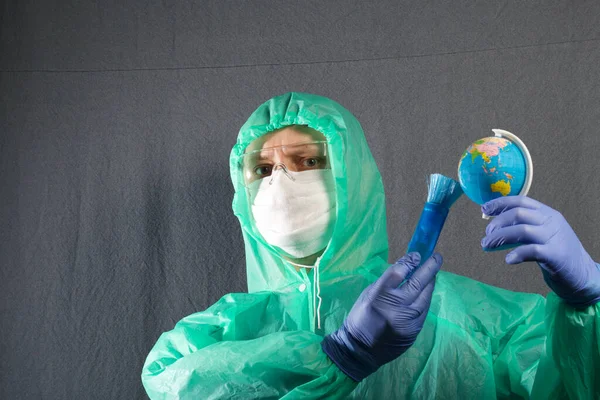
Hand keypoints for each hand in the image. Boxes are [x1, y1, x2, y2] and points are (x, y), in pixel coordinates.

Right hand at [321, 252, 441, 380]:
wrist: (361, 350)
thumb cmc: (361, 317)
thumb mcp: (368, 293)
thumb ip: (387, 281)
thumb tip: (405, 268)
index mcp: (379, 294)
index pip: (399, 272)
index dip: (410, 261)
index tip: (417, 255)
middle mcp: (397, 306)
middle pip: (418, 282)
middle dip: (429, 267)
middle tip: (436, 257)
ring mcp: (409, 319)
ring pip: (425, 296)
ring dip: (430, 283)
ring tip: (432, 273)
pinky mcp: (415, 330)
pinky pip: (424, 309)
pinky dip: (426, 298)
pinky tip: (426, 291)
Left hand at [481, 196, 599, 307]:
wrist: (584, 276)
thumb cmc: (557, 254)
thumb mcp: (542, 234)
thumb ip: (523, 227)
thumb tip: (495, 226)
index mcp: (547, 213)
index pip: (521, 201)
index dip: (500, 203)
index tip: (484, 209)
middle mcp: (551, 222)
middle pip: (518, 214)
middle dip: (497, 223)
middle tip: (486, 235)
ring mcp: (555, 238)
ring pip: (522, 230)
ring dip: (500, 238)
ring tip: (487, 246)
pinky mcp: (556, 255)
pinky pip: (532, 250)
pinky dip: (517, 253)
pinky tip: (508, 260)